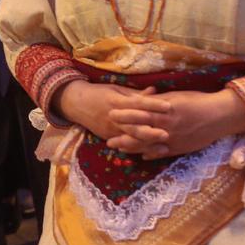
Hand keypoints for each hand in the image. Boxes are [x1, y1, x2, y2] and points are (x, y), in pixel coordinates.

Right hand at [53, 81, 168, 142]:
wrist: (76, 103)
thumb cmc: (99, 93)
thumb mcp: (116, 89)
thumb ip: (136, 94)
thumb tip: (155, 90)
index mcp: (116, 100)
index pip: (137, 103)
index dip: (153, 104)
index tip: (168, 106)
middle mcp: (113, 116)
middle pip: (134, 125)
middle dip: (151, 131)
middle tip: (167, 134)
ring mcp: (110, 129)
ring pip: (131, 139)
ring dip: (147, 145)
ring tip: (163, 148)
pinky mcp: (108, 137)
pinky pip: (125, 145)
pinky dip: (138, 150)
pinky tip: (151, 154)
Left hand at [106, 89, 244, 159]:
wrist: (220, 115)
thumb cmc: (198, 101)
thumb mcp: (176, 96)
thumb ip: (158, 100)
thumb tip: (142, 99)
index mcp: (164, 110)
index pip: (139, 112)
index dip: (124, 114)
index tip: (110, 114)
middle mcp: (166, 126)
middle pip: (140, 132)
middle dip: (123, 136)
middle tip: (108, 139)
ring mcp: (173, 139)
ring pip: (149, 145)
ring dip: (133, 148)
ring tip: (120, 149)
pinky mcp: (181, 148)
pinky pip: (163, 153)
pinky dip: (152, 155)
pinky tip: (142, 157)